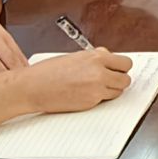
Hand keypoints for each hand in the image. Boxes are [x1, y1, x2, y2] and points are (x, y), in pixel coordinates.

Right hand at [16, 49, 132, 114]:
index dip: (121, 67)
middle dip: (119, 79)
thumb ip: (94, 57)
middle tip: (109, 80)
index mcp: (95, 57)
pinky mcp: (91, 102)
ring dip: (111, 90)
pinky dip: (100, 98)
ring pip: (119, 91)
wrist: (32, 87)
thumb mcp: (74, 57)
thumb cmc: (47, 72)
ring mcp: (96, 88)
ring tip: (95, 87)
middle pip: (126, 79)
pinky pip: (105, 100)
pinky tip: (86, 93)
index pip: (125, 63)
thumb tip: (108, 56)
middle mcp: (99, 72)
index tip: (117, 69)